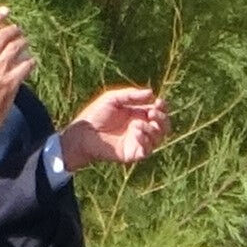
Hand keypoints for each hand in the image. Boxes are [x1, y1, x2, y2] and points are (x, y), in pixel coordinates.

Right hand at [0, 5, 33, 154]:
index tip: (6, 10)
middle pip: (3, 36)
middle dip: (14, 30)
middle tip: (19, 31)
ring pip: (16, 47)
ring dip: (24, 43)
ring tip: (26, 43)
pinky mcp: (11, 82)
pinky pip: (26, 64)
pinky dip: (30, 61)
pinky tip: (32, 61)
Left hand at [53, 85, 168, 168]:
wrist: (83, 133)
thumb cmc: (95, 114)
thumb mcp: (113, 98)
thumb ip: (131, 95)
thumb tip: (152, 93)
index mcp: (138, 114)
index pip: (158, 111)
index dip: (163, 107)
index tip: (159, 102)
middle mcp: (141, 128)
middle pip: (163, 126)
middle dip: (162, 118)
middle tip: (152, 113)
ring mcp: (138, 141)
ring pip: (158, 138)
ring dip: (153, 130)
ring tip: (137, 125)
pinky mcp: (133, 153)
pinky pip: (148, 151)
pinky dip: (146, 141)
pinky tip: (136, 133)